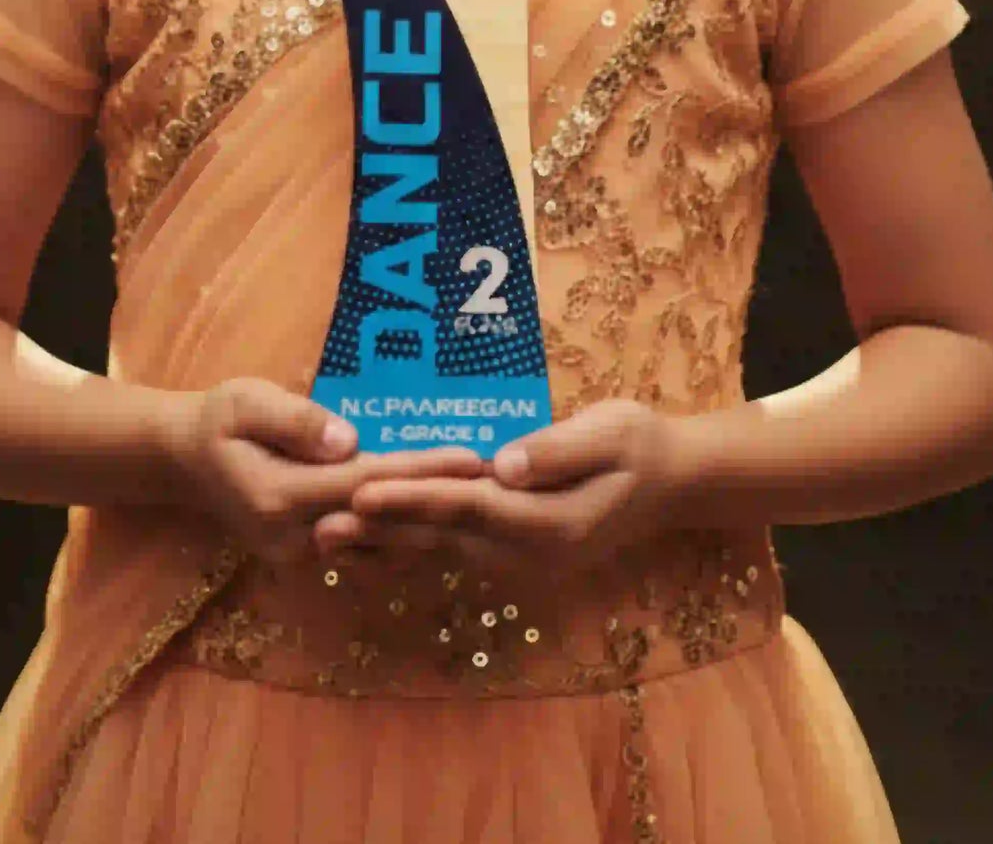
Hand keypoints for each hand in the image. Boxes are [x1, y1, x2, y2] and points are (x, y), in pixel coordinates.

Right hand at [165, 377, 481, 566]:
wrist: (185, 459)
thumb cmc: (219, 419)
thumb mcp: (246, 402)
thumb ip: (296, 421)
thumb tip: (349, 441)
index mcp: (281, 497)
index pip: (367, 485)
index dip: (421, 472)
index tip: (472, 459)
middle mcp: (296, 538)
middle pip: (383, 525)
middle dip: (443, 504)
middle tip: (502, 486)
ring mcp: (302, 555)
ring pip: (381, 548)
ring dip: (433, 526)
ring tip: (490, 503)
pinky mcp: (310, 556)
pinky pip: (368, 551)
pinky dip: (408, 536)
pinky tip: (448, 520)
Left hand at [313, 399, 693, 575]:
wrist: (673, 483)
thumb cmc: (641, 445)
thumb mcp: (611, 434)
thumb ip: (557, 450)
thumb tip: (503, 463)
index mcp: (550, 523)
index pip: (467, 507)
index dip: (412, 497)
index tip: (362, 491)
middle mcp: (529, 552)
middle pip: (442, 537)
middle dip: (380, 531)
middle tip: (319, 524)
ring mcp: (522, 559)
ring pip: (441, 551)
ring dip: (385, 546)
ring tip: (326, 541)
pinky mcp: (516, 550)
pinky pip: (454, 551)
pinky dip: (410, 546)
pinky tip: (372, 543)